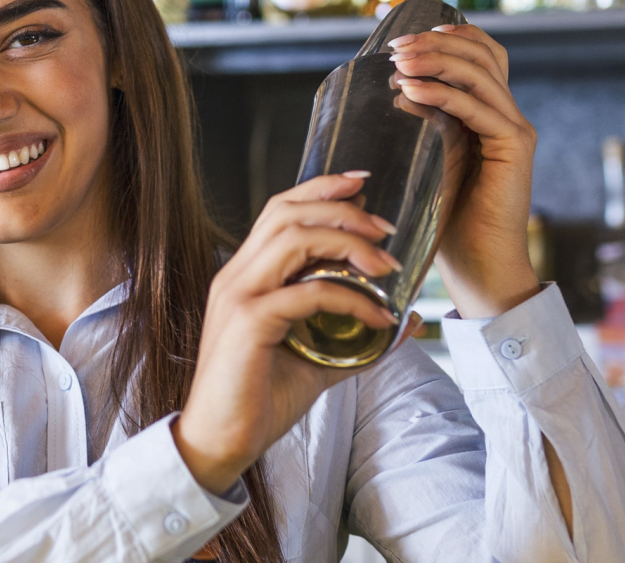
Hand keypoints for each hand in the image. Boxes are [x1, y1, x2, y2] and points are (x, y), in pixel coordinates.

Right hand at [175, 174, 425, 492]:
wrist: (219, 441)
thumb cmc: (258, 399)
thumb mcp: (316, 358)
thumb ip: (354, 337)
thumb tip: (405, 320)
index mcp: (244, 276)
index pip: (279, 210)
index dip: (320, 187)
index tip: (362, 183)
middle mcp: (236, 276)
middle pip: (288, 212)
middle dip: (343, 209)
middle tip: (386, 228)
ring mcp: (238, 296)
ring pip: (294, 238)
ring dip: (348, 243)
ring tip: (386, 266)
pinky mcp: (248, 322)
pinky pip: (307, 293)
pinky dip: (350, 298)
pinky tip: (379, 318)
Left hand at [387, 25, 540, 318]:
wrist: (478, 265)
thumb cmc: (448, 220)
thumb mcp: (430, 160)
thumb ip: (424, 125)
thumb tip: (394, 89)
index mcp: (492, 114)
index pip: (483, 55)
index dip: (449, 37)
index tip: (405, 39)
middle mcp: (508, 115)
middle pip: (483, 55)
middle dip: (437, 43)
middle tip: (396, 47)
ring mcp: (515, 130)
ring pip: (481, 74)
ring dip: (437, 61)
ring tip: (399, 63)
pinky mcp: (514, 148)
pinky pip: (477, 109)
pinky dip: (443, 95)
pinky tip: (412, 92)